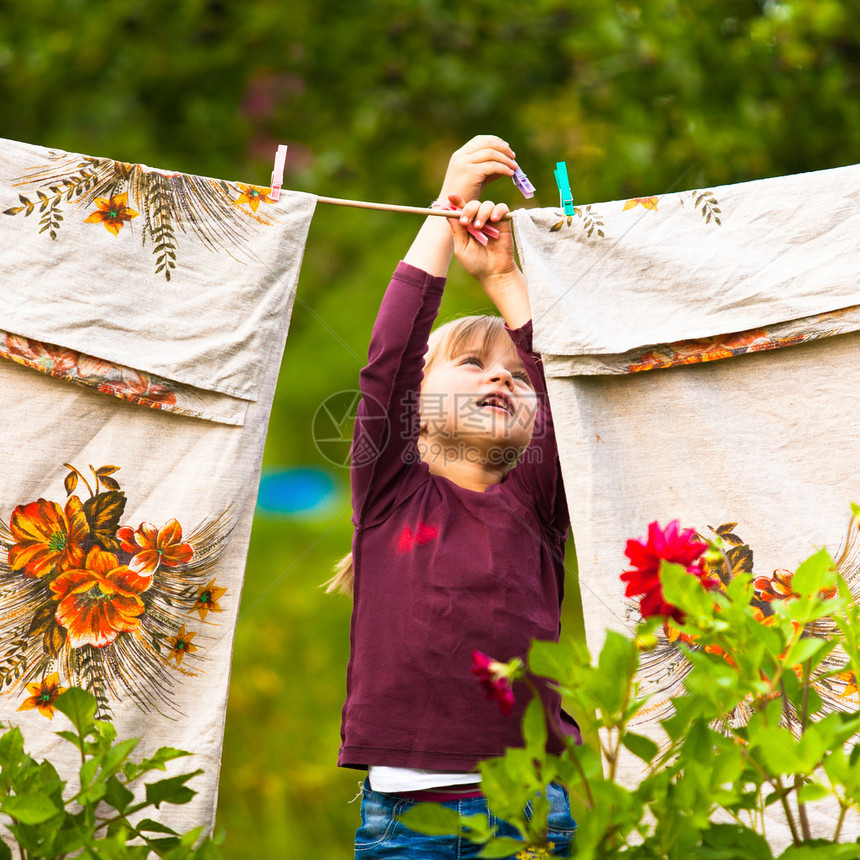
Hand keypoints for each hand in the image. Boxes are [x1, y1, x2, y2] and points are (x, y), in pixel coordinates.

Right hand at [438, 136, 517, 203]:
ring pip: (491, 153)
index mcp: (460, 154)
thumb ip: (488, 168)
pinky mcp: (470, 172)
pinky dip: (503, 168)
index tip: (507, 149)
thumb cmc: (463, 196)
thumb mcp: (475, 178)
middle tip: (513, 157)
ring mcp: (464, 163)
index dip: (496, 142)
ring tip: (514, 168)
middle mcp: (461, 156)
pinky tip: (510, 174)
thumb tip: (506, 162)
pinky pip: (492, 166)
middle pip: (487, 143)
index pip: (481, 140)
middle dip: (503, 148)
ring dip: (506, 159)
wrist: (450, 210)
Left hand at [448, 195, 530, 329]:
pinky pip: (502, 208)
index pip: (460, 209)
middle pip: (473, 204)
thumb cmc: (476, 264)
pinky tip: (494, 220)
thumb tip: (448, 213)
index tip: (450, 197)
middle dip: (468, 209)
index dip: (455, 201)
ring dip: (481, 213)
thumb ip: (457, 231)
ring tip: (480, 227)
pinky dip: (498, 210)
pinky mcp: (504, 222)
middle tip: (466, 222)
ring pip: (487, 204)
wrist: (494, 273)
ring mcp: (491, 220)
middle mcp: (478, 220)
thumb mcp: (462, 248)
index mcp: (466, 226)